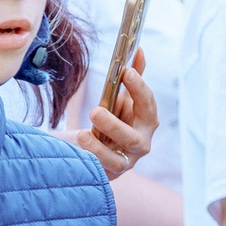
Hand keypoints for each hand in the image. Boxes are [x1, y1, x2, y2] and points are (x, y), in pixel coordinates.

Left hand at [68, 49, 156, 180]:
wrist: (95, 147)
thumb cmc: (111, 119)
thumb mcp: (118, 98)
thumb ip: (131, 77)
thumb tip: (138, 50)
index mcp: (146, 121)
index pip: (148, 106)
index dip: (139, 89)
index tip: (125, 72)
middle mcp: (140, 143)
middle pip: (135, 138)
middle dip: (116, 125)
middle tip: (95, 111)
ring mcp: (125, 162)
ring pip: (118, 160)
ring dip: (99, 147)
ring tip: (82, 134)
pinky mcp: (109, 174)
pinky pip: (101, 171)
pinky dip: (90, 159)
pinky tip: (77, 147)